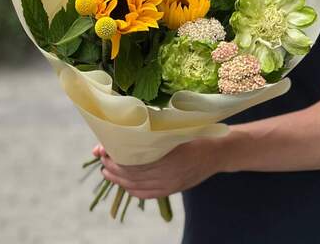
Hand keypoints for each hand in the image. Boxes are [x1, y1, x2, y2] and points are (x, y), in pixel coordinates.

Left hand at [93, 139, 222, 198]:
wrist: (218, 152)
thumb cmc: (198, 134)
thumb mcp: (178, 127)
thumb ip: (157, 129)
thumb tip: (132, 125)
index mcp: (168, 155)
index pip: (132, 160)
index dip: (115, 155)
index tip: (104, 147)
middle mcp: (167, 173)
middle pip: (130, 174)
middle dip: (111, 166)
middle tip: (101, 156)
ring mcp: (169, 184)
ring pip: (135, 186)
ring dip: (118, 179)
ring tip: (106, 170)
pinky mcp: (171, 190)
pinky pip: (146, 194)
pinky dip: (131, 189)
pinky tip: (124, 182)